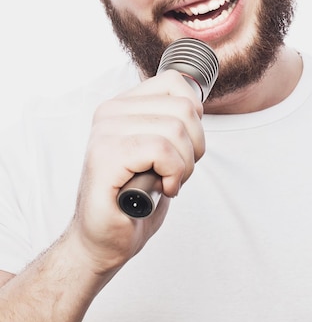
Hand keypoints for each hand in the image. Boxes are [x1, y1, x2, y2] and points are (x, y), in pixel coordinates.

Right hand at [66, 69, 204, 273]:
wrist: (103, 239)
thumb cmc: (135, 198)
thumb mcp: (158, 149)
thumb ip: (171, 121)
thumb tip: (196, 102)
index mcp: (122, 105)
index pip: (174, 82)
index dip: (194, 116)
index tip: (183, 145)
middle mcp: (110, 112)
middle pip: (184, 108)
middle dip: (194, 146)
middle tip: (176, 171)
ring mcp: (105, 133)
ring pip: (177, 129)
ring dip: (184, 165)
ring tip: (167, 181)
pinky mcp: (106, 157)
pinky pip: (162, 150)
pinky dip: (173, 173)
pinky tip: (163, 188)